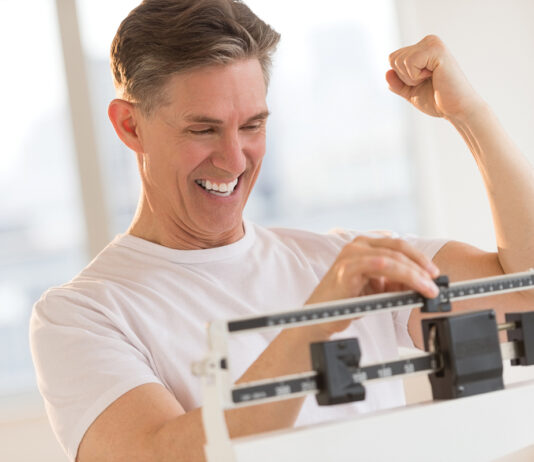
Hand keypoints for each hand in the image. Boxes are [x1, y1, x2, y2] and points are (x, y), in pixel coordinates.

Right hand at [306, 236, 439, 334]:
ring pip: (392, 258)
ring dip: (415, 274)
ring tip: (428, 289)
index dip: (419, 258)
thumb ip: (396, 281)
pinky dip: (401, 276)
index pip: (398, 246)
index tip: (434, 274)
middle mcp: (356, 245)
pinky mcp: (347, 268)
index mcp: (364, 246)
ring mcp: (351, 255)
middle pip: (398, 248)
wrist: (319, 317)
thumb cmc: (345, 302)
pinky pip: (381, 266)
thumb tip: (423, 282)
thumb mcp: (376, 288)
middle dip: (421, 266)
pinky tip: (413, 286)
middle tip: (435, 282)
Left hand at [386, 35, 483, 120]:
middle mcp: (428, 41)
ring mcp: (433, 43)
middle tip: (427, 82)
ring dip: (411, 78)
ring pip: (399, 60)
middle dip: (404, 77)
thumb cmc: (437, 100)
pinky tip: (434, 76)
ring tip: (432, 79)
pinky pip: (409, 62)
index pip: (393, 59)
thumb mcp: (411, 92)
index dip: (401, 78)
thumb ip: (397, 83)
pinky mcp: (437, 49)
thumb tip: (387, 72)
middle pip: (393, 58)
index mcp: (422, 48)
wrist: (456, 109)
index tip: (422, 82)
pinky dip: (416, 76)